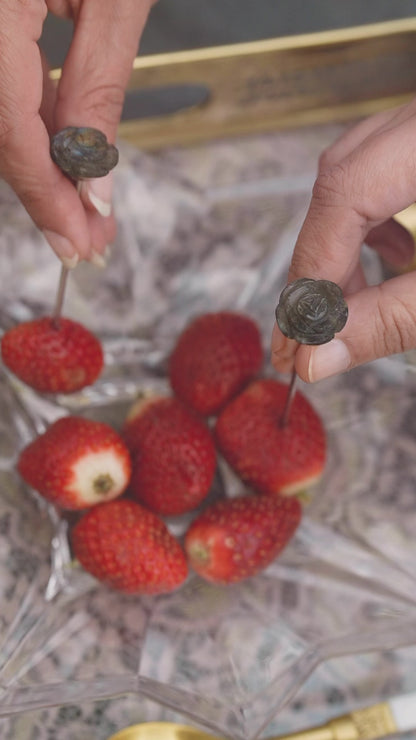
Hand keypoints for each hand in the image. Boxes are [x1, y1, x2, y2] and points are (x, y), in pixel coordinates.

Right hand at [0, 0, 154, 266]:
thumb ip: (98, 88)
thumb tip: (94, 178)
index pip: (9, 127)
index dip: (44, 196)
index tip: (78, 244)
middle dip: (45, 190)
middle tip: (86, 239)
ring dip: (42, 161)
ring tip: (85, 207)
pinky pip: (2, 76)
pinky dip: (34, 116)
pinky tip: (68, 147)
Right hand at [271, 98, 415, 381]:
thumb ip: (392, 320)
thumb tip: (317, 357)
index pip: (347, 191)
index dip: (316, 267)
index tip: (302, 332)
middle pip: (341, 180)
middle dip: (321, 264)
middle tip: (308, 333)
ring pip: (358, 177)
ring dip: (346, 247)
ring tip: (348, 308)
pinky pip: (386, 175)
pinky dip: (375, 227)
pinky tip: (389, 266)